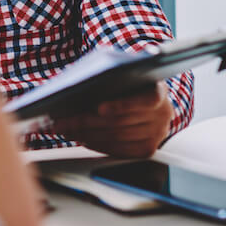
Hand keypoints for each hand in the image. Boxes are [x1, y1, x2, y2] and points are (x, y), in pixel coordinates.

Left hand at [48, 83, 173, 157]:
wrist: (146, 96)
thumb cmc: (127, 82)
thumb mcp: (122, 74)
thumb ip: (109, 78)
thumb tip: (77, 88)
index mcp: (158, 91)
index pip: (145, 100)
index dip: (122, 105)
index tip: (99, 108)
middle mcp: (163, 115)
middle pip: (121, 122)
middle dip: (87, 122)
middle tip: (62, 122)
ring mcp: (157, 134)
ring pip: (117, 137)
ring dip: (87, 135)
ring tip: (66, 130)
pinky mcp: (147, 150)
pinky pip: (119, 151)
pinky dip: (98, 144)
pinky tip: (81, 138)